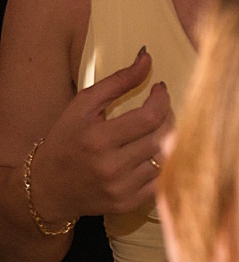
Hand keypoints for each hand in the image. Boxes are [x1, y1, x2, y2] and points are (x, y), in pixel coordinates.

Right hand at [29, 48, 170, 222]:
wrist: (46, 187)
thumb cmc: (65, 140)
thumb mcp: (83, 105)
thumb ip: (118, 81)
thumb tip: (147, 58)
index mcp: (98, 140)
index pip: (150, 117)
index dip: (162, 99)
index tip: (160, 89)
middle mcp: (110, 167)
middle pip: (163, 136)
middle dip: (169, 115)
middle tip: (162, 107)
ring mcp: (121, 188)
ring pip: (167, 157)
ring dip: (170, 137)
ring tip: (160, 127)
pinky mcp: (127, 203)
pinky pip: (163, 180)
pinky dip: (166, 162)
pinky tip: (156, 150)